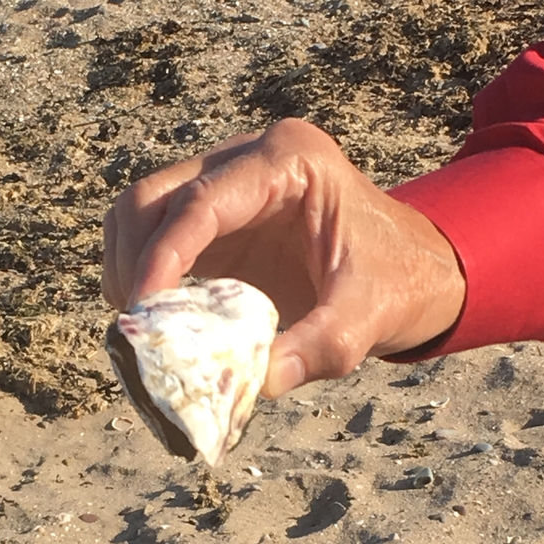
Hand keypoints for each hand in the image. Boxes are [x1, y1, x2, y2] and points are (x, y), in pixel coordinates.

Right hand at [102, 118, 464, 398]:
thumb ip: (321, 348)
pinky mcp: (219, 220)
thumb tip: (260, 383)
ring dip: (129, 265)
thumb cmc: (398, 282)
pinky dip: (145, 274)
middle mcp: (250, 160)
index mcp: (290, 162)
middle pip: (154, 195)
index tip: (141, 311)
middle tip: (136, 326)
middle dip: (132, 260)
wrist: (414, 270)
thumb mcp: (368, 317)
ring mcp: (229, 185)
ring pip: (144, 210)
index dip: (161, 255)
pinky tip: (158, 317)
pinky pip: (159, 236)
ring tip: (141, 324)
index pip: (200, 201)